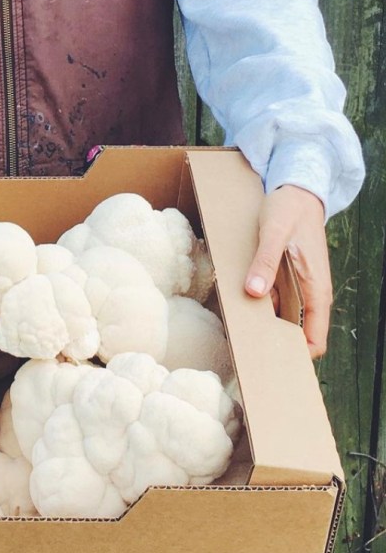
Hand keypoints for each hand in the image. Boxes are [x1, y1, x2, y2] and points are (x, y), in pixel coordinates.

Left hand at [245, 184, 330, 358]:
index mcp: (316, 290)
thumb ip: (265, 262)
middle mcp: (310, 294)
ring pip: (280, 317)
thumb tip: (255, 293)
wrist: (296, 192)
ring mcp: (297, 286)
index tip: (270, 360)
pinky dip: (256, 303)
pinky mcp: (284, 277)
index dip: (296, 355)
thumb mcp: (274, 233)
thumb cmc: (289, 211)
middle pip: (294, 334)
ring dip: (260, 321)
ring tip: (235, 328)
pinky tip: (236, 302)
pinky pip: (271, 299)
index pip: (315, 341)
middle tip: (244, 347)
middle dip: (272, 342)